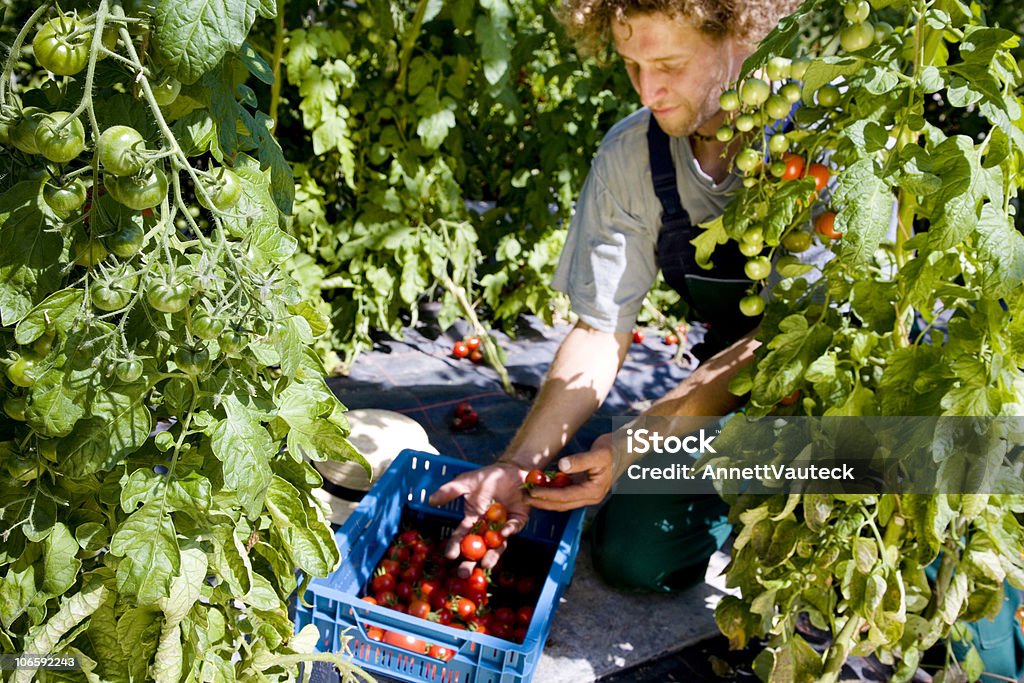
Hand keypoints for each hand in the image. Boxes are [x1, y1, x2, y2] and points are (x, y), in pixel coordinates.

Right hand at [428, 462, 529, 576]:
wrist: (509, 470)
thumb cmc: (487, 477)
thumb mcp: (466, 482)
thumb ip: (450, 491)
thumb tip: (431, 500)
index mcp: (472, 520)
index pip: (461, 536)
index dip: (455, 546)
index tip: (449, 555)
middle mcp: (486, 528)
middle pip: (477, 549)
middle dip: (470, 562)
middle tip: (463, 573)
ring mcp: (502, 527)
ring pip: (496, 546)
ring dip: (491, 556)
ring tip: (486, 564)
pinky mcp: (517, 521)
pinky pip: (513, 528)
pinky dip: (509, 531)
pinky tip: (504, 533)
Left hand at [527, 433, 617, 510]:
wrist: (625, 446)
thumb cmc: (614, 450)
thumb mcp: (598, 454)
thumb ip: (580, 461)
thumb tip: (561, 466)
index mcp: (594, 492)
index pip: (565, 497)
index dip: (547, 495)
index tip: (531, 491)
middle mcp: (589, 496)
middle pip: (561, 503)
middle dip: (542, 501)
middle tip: (524, 497)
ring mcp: (586, 492)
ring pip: (561, 499)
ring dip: (544, 497)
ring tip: (527, 493)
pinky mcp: (582, 485)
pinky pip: (564, 491)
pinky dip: (551, 489)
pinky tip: (540, 484)